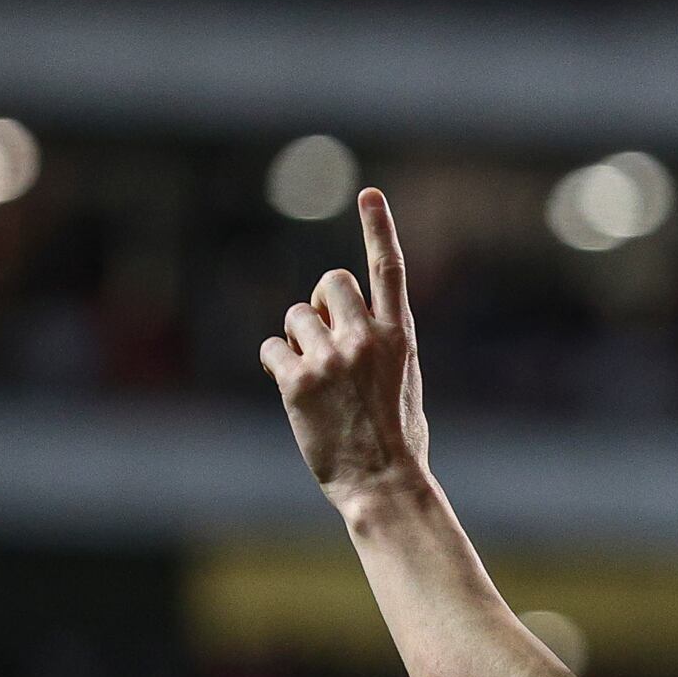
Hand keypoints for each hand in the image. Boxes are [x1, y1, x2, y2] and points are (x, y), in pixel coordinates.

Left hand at [262, 188, 433, 513]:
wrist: (383, 482)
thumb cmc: (399, 440)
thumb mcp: (405, 382)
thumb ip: (381, 344)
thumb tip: (347, 325)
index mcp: (399, 336)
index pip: (388, 269)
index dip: (379, 228)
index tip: (369, 194)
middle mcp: (365, 338)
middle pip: (331, 283)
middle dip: (324, 304)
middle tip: (326, 340)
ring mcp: (330, 358)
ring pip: (295, 316)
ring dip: (298, 340)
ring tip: (316, 379)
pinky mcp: (298, 381)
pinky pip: (272, 349)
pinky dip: (277, 366)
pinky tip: (293, 391)